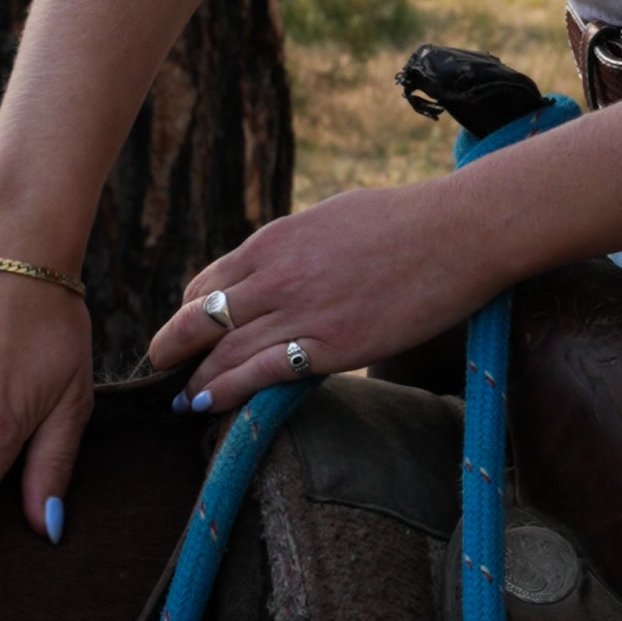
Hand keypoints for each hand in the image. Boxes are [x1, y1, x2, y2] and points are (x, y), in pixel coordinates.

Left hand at [147, 173, 515, 414]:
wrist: (461, 232)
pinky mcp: (333, 347)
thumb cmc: (407, 218)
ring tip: (181, 398)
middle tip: (160, 366)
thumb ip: (296, 244)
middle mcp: (277, 275)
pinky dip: (225, 389)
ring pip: (222, 352)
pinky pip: (261, 374)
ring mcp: (303, 313)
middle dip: (171, 347)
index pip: (206, 284)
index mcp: (275, 240)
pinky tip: (207, 403)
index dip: (187, 313)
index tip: (185, 331)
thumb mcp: (331, 217)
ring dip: (195, 377)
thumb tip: (278, 263)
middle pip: (198, 320)